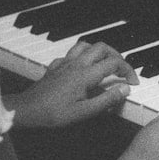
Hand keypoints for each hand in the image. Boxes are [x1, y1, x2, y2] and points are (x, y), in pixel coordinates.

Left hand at [4, 42, 136, 127]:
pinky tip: (82, 67)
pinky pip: (71, 53)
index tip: (132, 81)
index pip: (114, 63)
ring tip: (106, 63)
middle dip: (116, 55)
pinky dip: (82, 56)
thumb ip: (107, 100)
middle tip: (122, 69)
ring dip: (99, 51)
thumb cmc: (53, 114)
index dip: (128, 70)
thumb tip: (124, 89)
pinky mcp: (55, 66)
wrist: (26, 110)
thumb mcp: (84, 112)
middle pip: (102, 47)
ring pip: (86, 45)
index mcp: (85, 75)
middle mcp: (76, 64)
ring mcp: (64, 63)